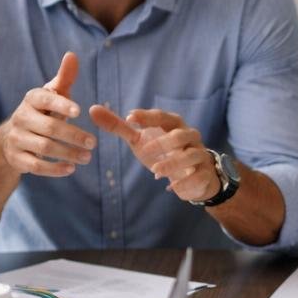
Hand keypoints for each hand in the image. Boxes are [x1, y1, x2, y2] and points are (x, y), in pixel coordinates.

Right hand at [0, 52, 96, 178]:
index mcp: (31, 99)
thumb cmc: (42, 111)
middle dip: (73, 135)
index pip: (45, 99)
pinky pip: (36, 166)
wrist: (12, 138)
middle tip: (93, 143)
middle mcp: (21, 118)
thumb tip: (72, 54)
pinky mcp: (17, 159)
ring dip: (68, 153)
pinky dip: (54, 169)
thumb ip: (64, 78)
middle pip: (49, 128)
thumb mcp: (52, 94)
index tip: (79, 111)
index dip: (61, 105)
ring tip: (88, 157)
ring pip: (44, 148)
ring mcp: (17, 139)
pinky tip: (71, 168)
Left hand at [89, 105, 221, 202]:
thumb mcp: (140, 139)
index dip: (148, 117)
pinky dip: (186, 181)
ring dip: (173, 163)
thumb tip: (93, 109)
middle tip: (144, 150)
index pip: (162, 116)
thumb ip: (118, 126)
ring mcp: (199, 154)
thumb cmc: (163, 151)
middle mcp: (189, 137)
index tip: (130, 118)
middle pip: (181, 134)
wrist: (193, 174)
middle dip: (163, 142)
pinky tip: (171, 187)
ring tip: (155, 172)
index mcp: (173, 124)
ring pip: (191, 155)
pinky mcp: (204, 173)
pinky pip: (199, 175)